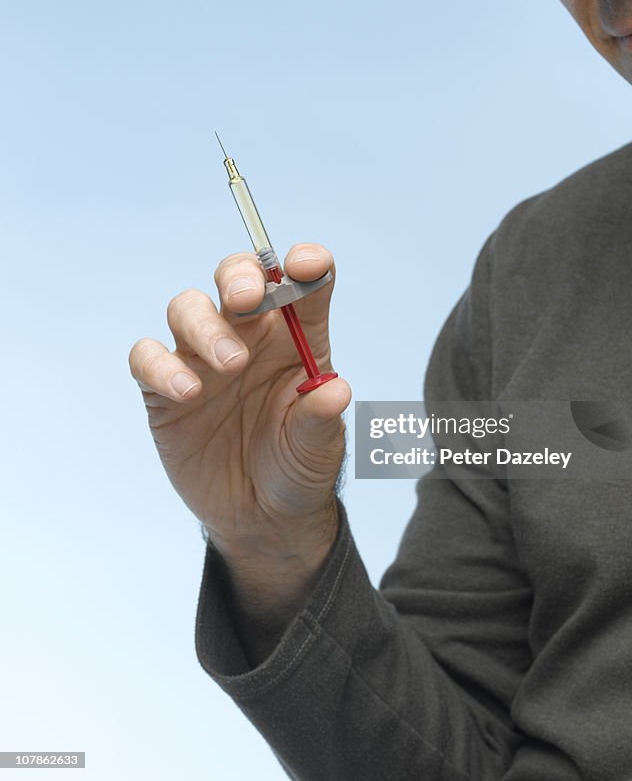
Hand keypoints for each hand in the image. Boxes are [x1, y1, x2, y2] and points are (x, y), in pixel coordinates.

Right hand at [129, 244, 350, 568]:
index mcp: (295, 335)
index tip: (305, 266)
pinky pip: (148, 357)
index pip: (301, 282)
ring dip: (205, 325)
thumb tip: (335, 390)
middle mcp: (248, 335)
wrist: (262, 517)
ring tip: (229, 364)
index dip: (305, 263)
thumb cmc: (298, 466)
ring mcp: (202, 357)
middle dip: (239, 275)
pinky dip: (162, 365)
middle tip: (246, 299)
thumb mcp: (319, 447)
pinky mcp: (164, 388)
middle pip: (236, 277)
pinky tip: (188, 392)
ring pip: (187, 307)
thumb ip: (321, 417)